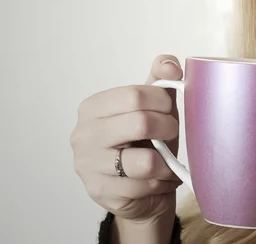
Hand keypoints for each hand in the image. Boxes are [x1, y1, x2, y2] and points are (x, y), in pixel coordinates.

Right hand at [71, 55, 183, 222]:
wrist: (140, 191)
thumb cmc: (146, 143)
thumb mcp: (154, 107)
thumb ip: (160, 79)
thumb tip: (170, 64)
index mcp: (93, 107)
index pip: (134, 95)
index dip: (162, 102)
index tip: (169, 109)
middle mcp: (83, 135)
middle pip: (140, 124)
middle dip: (167, 128)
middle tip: (172, 133)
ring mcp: (88, 166)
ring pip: (145, 161)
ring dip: (166, 162)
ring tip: (167, 160)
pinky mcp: (100, 191)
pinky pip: (144, 186)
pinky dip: (161, 182)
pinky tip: (158, 179)